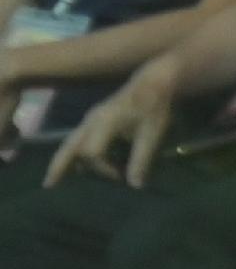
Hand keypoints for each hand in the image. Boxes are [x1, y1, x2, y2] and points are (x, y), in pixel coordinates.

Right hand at [43, 62, 177, 188]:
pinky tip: (74, 164)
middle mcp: (90, 121)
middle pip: (68, 146)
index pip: (92, 152)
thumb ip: (142, 160)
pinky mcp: (94, 119)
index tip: (121, 176)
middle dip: (58, 166)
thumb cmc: (153, 107)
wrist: (153, 82)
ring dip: (62, 159)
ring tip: (54, 178)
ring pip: (69, 142)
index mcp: (103, 123)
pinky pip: (76, 138)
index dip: (103, 169)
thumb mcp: (152, 134)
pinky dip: (71, 152)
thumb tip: (135, 186)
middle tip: (48, 185)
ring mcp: (90, 119)